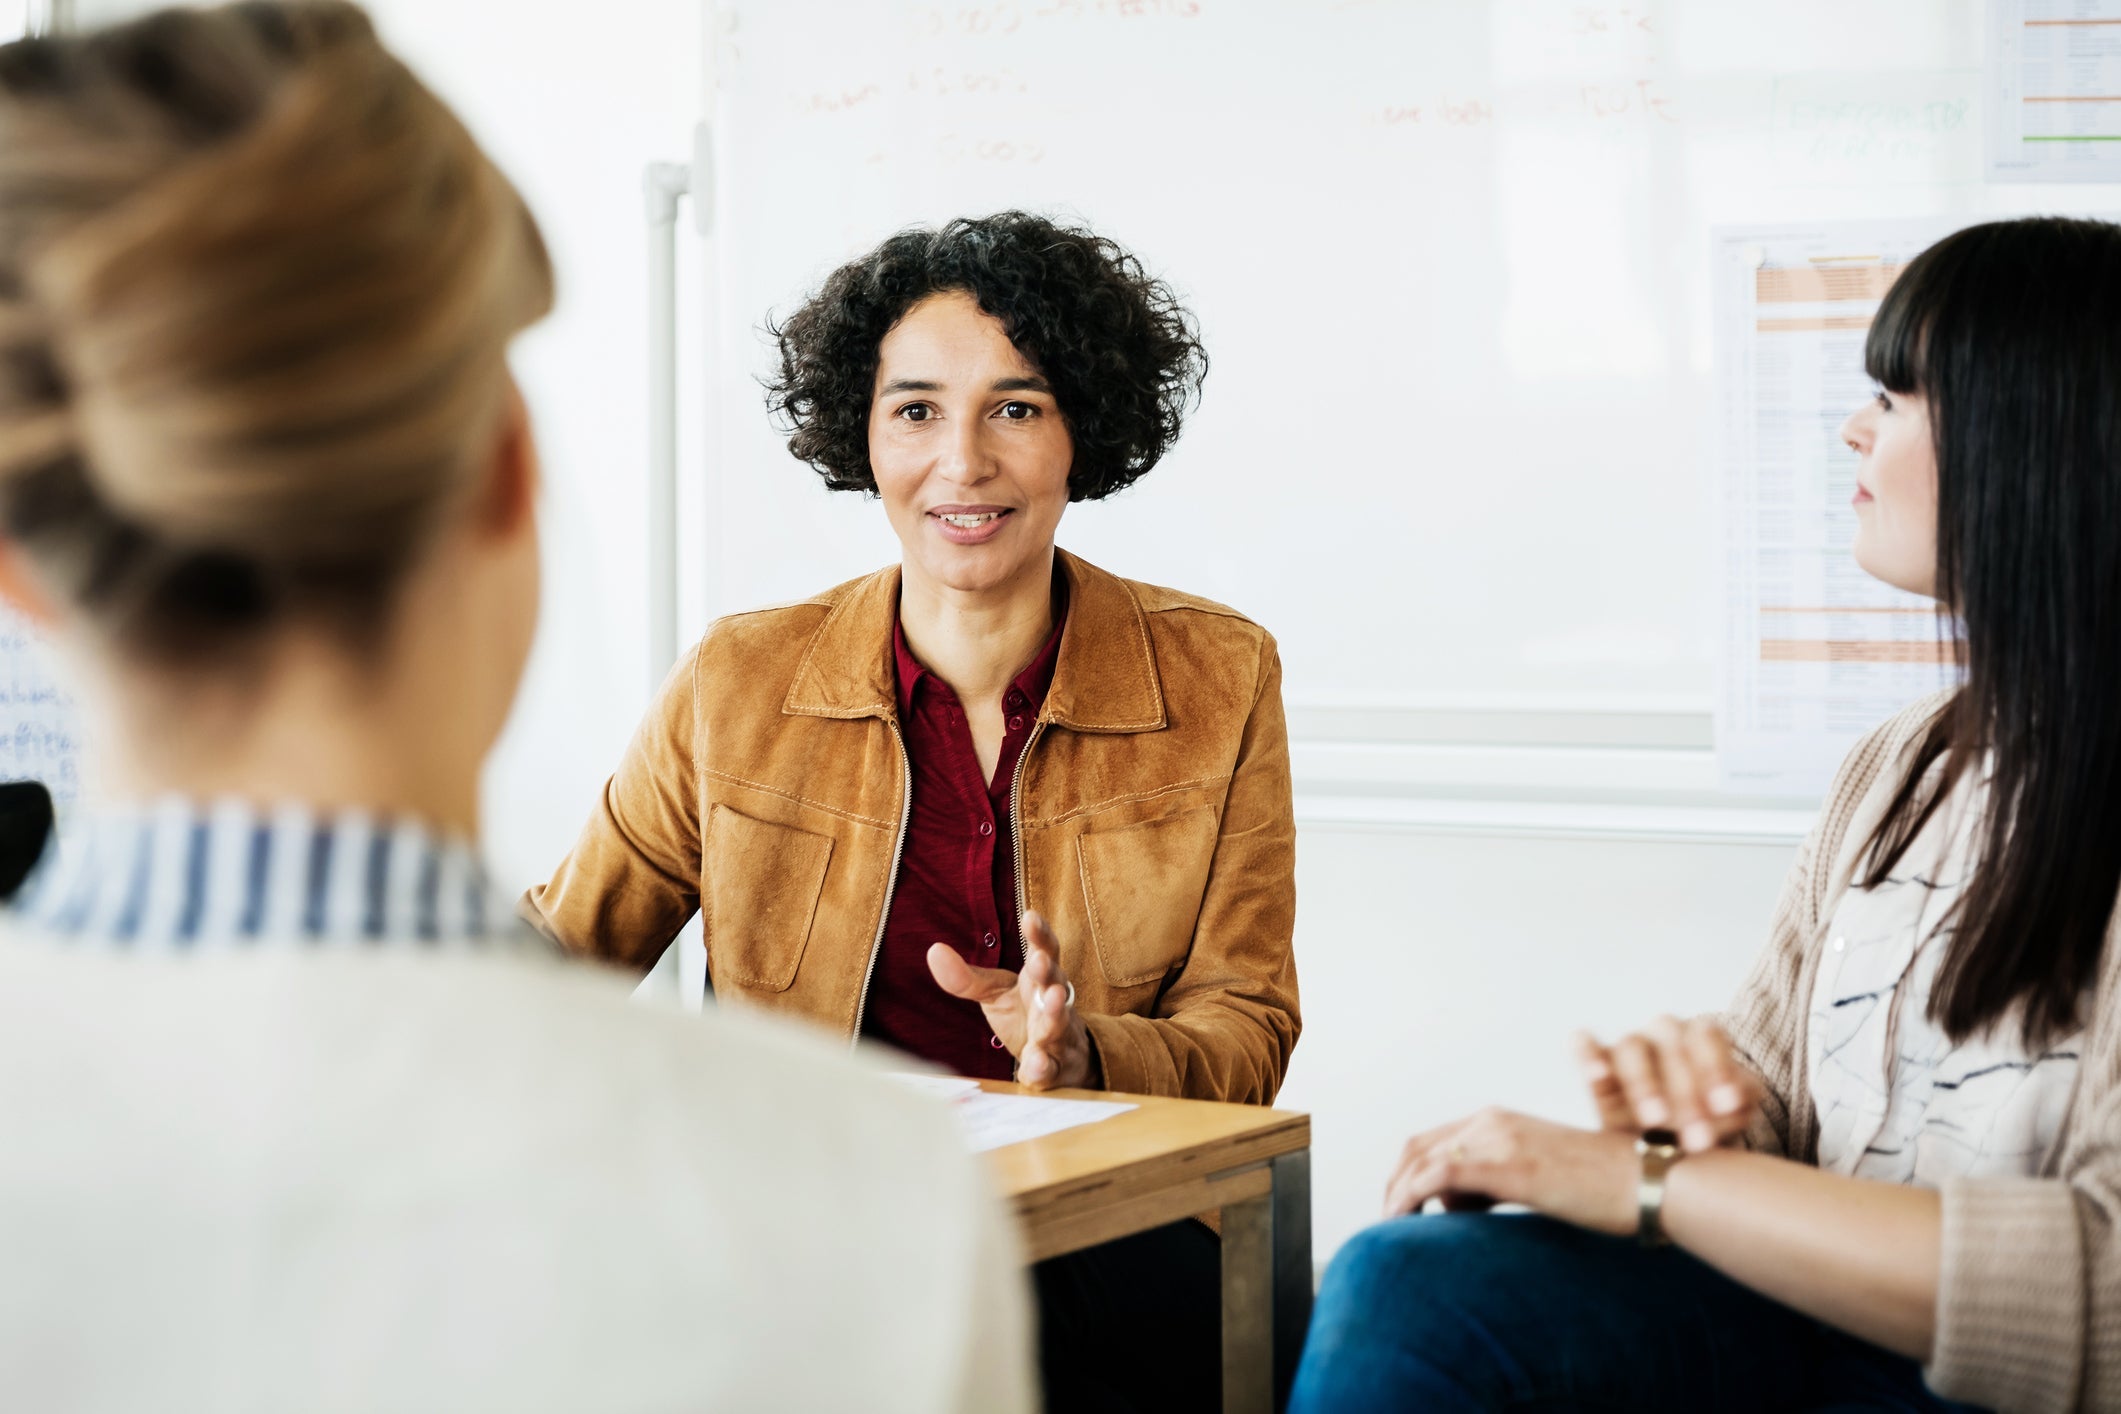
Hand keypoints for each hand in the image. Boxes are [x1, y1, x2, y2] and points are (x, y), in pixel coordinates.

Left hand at [926, 910, 1091, 1090]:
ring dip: (1056, 1012)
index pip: (1044, 950)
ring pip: (1060, 1022)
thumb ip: (966, 977)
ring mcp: (1059, 1034)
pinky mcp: (1057, 1067)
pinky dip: (1044, 1067)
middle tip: (1039, 961)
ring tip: (1051, 1001)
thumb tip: (934, 950)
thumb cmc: (1023, 1016)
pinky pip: (1052, 1067)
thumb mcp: (994, 993)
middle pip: (1055, 982)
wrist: (1057, 1059)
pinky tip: (1036, 1066)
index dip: (1039, 934)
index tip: (1030, 916)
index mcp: (1039, 980)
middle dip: (1048, 971)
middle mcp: (1054, 1002)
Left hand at [1382, 1108, 1639, 1234]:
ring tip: (1396, 1227)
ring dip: (1399, 1194)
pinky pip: (1439, 1175)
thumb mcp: (1540, 1174)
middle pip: (1417, 1148)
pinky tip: (1404, 1219)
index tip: (1402, 1207)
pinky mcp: (1509, 1166)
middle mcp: (1493, 1121)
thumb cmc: (1603, 1185)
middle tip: (1390, 1221)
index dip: (1407, 1174)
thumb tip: (1463, 1203)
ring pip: (1421, 1161)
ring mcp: (1499, 1140)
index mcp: (1500, 1119)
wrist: (1648, 1180)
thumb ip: (1500, 1180)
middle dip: (1394, 1184)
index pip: (1432, 1140)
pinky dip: (1411, 1195)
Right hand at [1575, 1017, 1761, 1152]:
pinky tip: (1598, 1074)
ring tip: (1655, 1120)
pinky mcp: (1592, 1061)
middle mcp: (1661, 1033)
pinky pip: (1583, 1044)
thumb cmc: (1704, 1121)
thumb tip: (1732, 1102)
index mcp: (1698, 1036)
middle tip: (1697, 1139)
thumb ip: (1735, 1105)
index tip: (1726, 1105)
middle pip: (1671, 1044)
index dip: (1716, 1067)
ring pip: (1631, 1047)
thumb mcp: (1729, 1116)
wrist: (1665, 1144)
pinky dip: (1588, 1055)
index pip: (1707, 1036)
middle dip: (1686, 1094)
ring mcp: (1626, 1045)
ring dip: (1644, 1084)